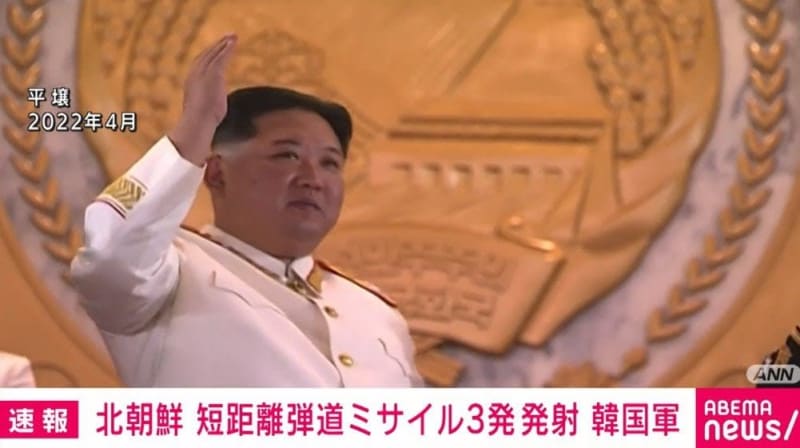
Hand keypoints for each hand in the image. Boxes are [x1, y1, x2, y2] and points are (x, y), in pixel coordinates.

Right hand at [168, 34, 236, 165]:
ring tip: (233, 37)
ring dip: (223, 44)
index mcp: (192, 86)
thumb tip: (211, 132)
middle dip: (216, 47)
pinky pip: (221, 57)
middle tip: (227, 38)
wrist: (197, 126)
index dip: (209, 58)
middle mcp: (195, 77)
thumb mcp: (205, 119)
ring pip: (214, 54)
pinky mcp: (213, 75)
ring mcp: (203, 75)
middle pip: (206, 57)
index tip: (217, 52)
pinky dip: (227, 48)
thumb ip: (208, 118)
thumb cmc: (199, 128)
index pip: (200, 67)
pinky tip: (234, 42)